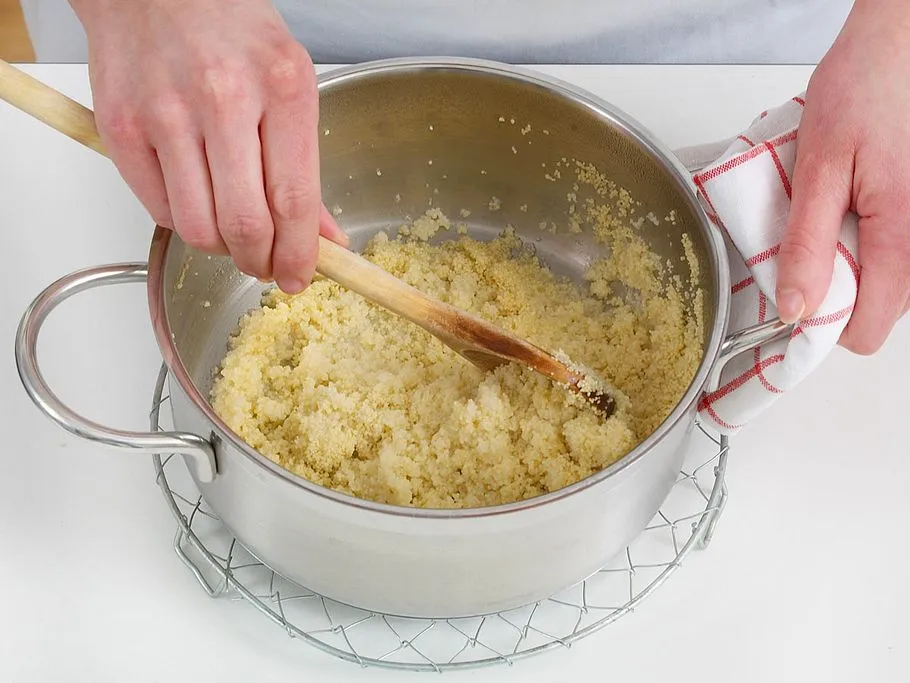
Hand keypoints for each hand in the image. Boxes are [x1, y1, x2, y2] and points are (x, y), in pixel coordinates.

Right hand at [70, 0, 347, 293]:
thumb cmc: (230, 29)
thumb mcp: (290, 84)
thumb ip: (304, 167)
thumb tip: (322, 238)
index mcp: (282, 86)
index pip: (293, 199)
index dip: (299, 254)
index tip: (300, 276)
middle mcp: (224, 98)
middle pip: (245, 225)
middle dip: (260, 262)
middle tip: (265, 263)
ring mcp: (166, 113)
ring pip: (199, 229)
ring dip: (221, 248)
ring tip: (231, 230)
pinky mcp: (121, 127)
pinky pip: (159, 211)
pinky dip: (184, 220)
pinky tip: (197, 196)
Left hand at [776, 0, 909, 353]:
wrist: (902, 43)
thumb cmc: (865, 89)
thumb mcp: (818, 168)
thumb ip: (807, 244)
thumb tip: (796, 307)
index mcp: (901, 234)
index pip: (865, 329)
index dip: (822, 324)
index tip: (794, 299)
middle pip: (881, 308)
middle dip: (838, 288)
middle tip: (811, 241)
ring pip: (892, 281)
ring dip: (855, 262)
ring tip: (835, 214)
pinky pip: (898, 251)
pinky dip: (870, 240)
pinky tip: (855, 205)